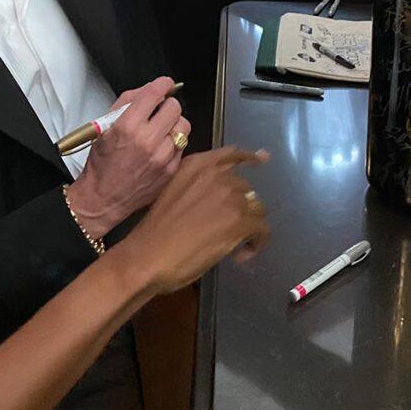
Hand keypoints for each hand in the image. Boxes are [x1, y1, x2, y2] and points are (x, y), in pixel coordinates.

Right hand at [66, 76, 189, 237]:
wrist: (103, 198)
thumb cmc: (102, 164)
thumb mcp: (105, 127)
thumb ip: (127, 103)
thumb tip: (149, 89)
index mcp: (129, 126)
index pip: (155, 93)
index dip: (163, 84)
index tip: (165, 84)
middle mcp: (148, 140)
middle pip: (175, 107)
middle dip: (167, 105)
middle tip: (159, 111)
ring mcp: (163, 156)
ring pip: (183, 126)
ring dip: (174, 124)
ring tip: (161, 130)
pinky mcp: (171, 169)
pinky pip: (182, 146)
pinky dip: (173, 143)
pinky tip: (160, 147)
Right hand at [117, 146, 270, 293]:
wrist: (148, 255)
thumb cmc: (154, 230)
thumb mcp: (174, 192)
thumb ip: (198, 186)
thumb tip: (218, 199)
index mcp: (197, 165)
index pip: (231, 154)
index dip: (249, 158)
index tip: (262, 160)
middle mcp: (217, 176)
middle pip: (246, 188)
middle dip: (241, 207)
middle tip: (227, 229)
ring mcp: (230, 198)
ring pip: (257, 209)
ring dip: (249, 226)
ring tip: (235, 245)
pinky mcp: (240, 222)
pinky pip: (262, 230)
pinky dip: (256, 243)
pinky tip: (240, 256)